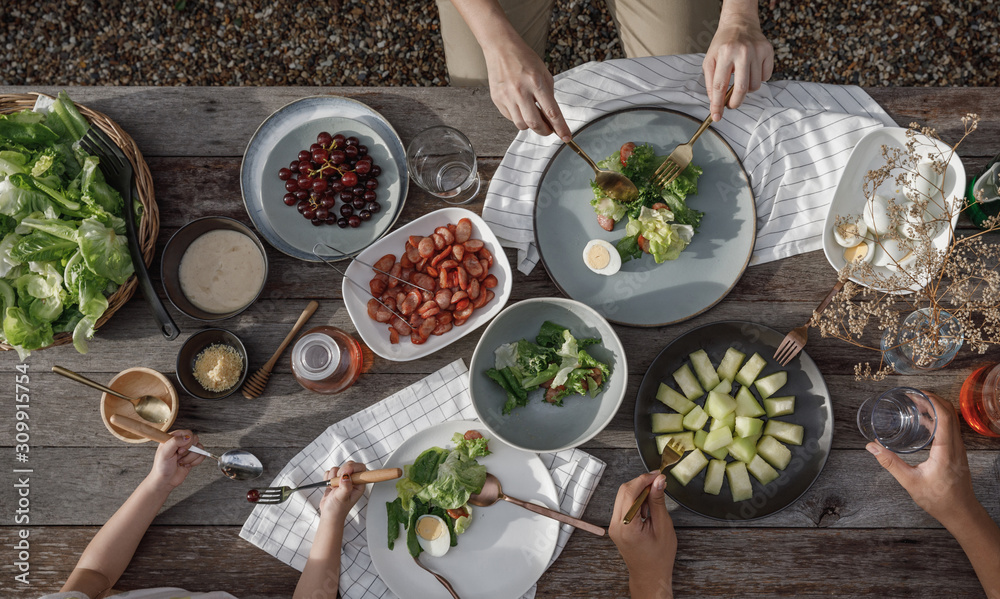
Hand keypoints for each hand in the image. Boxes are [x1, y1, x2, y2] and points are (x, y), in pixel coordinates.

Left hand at [148, 430, 204, 490]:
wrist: (165, 481)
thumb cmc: (161, 467)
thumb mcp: (164, 453)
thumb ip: (175, 442)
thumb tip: (188, 437)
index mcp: (173, 438)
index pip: (188, 433)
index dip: (186, 442)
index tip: (179, 451)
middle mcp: (181, 443)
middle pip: (195, 439)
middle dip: (189, 451)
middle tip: (179, 456)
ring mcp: (188, 450)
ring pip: (200, 448)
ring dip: (190, 458)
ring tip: (181, 462)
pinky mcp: (193, 457)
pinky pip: (202, 456)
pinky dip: (195, 462)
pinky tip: (186, 465)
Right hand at [319, 461, 366, 521]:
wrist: (329, 514)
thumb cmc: (338, 509)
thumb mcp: (343, 498)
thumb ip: (345, 487)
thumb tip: (346, 476)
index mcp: (359, 484)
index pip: (360, 468)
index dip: (353, 467)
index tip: (345, 472)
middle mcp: (353, 481)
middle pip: (349, 465)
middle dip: (341, 472)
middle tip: (338, 483)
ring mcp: (344, 479)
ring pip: (338, 468)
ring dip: (333, 477)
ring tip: (334, 488)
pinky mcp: (335, 480)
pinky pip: (330, 472)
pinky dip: (328, 478)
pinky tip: (330, 487)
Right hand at [482, 35, 571, 140]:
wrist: (501, 48)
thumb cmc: (524, 59)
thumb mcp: (543, 73)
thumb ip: (548, 95)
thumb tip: (551, 117)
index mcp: (536, 82)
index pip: (551, 112)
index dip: (560, 128)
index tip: (566, 137)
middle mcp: (520, 91)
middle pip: (535, 123)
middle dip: (545, 131)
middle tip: (549, 130)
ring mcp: (507, 96)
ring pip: (521, 124)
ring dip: (530, 125)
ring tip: (533, 115)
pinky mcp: (497, 99)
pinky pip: (510, 117)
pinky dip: (518, 117)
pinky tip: (520, 106)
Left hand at [609, 472, 675, 598]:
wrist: (650, 576)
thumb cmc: (659, 557)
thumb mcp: (663, 526)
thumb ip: (658, 501)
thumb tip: (658, 481)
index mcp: (626, 526)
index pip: (629, 492)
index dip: (643, 479)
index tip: (657, 475)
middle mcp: (615, 525)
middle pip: (623, 491)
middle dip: (641, 484)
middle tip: (658, 482)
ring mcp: (613, 526)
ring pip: (623, 497)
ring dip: (639, 493)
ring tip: (654, 502)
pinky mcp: (616, 526)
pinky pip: (624, 506)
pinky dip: (636, 502)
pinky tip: (647, 509)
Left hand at [703, 0, 773, 120]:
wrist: (739, 23)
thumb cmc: (722, 44)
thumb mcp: (709, 60)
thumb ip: (711, 82)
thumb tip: (715, 103)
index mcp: (725, 54)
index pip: (720, 86)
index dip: (718, 104)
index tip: (717, 117)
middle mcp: (743, 52)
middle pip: (742, 88)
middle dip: (735, 102)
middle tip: (731, 105)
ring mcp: (758, 51)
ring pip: (755, 85)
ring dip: (747, 88)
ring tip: (741, 78)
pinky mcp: (768, 51)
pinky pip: (766, 77)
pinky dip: (758, 79)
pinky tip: (751, 70)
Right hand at [866, 392, 978, 527]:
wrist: (961, 512)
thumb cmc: (939, 500)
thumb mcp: (910, 482)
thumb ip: (890, 463)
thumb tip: (872, 448)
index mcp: (946, 450)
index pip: (944, 416)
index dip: (932, 400)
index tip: (917, 393)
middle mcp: (956, 446)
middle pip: (949, 413)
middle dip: (932, 400)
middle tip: (913, 396)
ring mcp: (959, 449)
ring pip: (952, 420)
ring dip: (936, 409)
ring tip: (916, 406)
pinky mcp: (958, 452)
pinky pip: (951, 429)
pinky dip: (938, 420)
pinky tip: (924, 424)